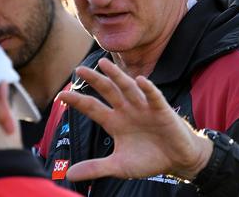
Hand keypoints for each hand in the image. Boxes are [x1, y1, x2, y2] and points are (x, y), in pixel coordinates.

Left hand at [57, 58, 212, 180]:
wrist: (178, 161)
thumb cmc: (148, 159)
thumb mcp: (118, 166)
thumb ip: (95, 168)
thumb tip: (68, 175)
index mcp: (113, 122)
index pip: (91, 108)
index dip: (77, 101)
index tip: (60, 95)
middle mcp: (126, 110)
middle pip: (107, 91)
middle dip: (94, 80)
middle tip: (78, 69)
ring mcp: (143, 108)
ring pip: (127, 88)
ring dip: (116, 75)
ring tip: (103, 64)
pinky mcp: (162, 111)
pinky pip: (154, 97)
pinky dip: (148, 89)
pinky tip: (141, 80)